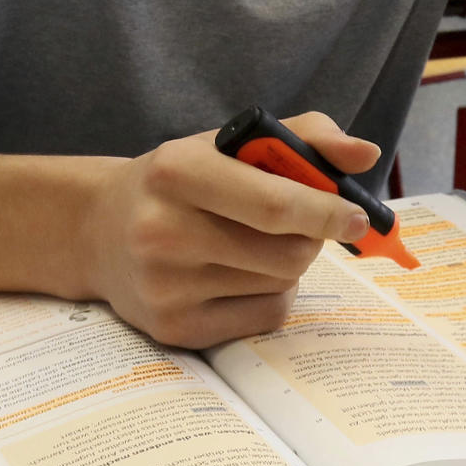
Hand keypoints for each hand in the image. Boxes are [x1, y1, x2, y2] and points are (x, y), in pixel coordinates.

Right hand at [85, 112, 379, 348]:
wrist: (100, 229)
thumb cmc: (183, 179)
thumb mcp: (230, 142)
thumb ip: (305, 137)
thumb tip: (366, 153)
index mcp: (177, 169)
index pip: (272, 203)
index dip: (326, 212)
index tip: (358, 216)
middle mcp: (163, 230)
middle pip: (287, 252)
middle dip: (310, 237)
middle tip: (296, 222)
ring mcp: (164, 286)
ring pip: (280, 284)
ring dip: (288, 264)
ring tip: (253, 242)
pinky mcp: (172, 329)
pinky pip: (263, 318)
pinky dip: (271, 295)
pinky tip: (239, 274)